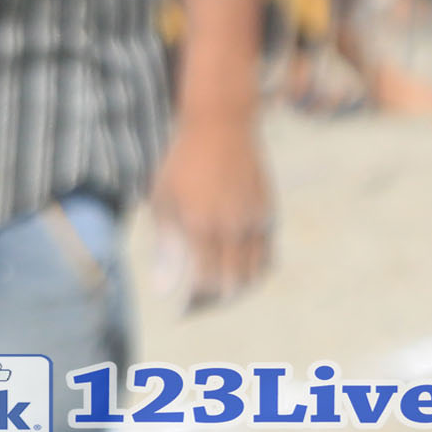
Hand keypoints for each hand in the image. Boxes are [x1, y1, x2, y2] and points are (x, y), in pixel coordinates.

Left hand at [148, 108, 272, 311]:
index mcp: (202, 226)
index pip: (207, 282)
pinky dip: (255, 269)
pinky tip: (239, 270)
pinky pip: (267, 253)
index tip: (183, 306)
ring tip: (220, 291)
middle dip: (217, 299)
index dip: (196, 300)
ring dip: (239, 287)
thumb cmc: (182, 162)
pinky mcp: (269, 212)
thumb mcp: (162, 200)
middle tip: (200, 303)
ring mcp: (255, 220)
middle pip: (234, 283)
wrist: (221, 125)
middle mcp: (234, 227)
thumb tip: (163, 288)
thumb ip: (165, 246)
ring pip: (255, 272)